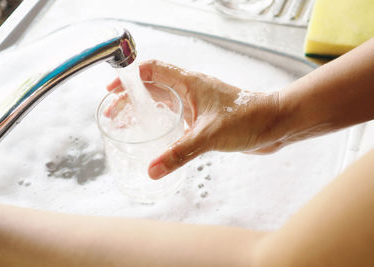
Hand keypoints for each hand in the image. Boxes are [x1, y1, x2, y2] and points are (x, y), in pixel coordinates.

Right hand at [107, 60, 279, 178]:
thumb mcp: (209, 136)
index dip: (129, 77)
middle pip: (152, 88)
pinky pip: (176, 118)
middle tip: (115, 114)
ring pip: (164, 103)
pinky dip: (162, 124)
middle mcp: (191, 90)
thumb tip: (152, 169)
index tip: (113, 89)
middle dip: (131, 99)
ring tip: (128, 125)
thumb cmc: (250, 118)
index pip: (152, 70)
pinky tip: (156, 138)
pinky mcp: (204, 119)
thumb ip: (179, 153)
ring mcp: (198, 104)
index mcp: (189, 83)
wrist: (276, 124)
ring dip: (145, 111)